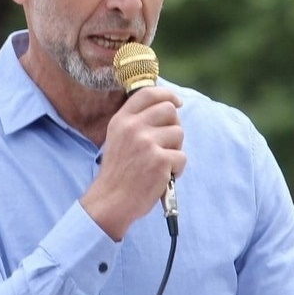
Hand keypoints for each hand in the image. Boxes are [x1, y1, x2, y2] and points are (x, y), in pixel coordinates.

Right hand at [80, 87, 184, 239]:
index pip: (148, 93)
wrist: (111, 200)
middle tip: (167, 144)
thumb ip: (136, 121)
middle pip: (169, 110)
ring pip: (179, 133)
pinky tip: (162, 177)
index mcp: (121, 120)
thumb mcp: (118, 138)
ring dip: (175, 149)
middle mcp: (133, 128)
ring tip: (161, 163)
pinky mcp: (159, 161)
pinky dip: (176, 169)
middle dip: (174, 126)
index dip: (167, 94)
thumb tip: (169, 107)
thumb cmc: (119, 172)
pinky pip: (182, 157)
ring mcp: (146, 143)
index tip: (177, 102)